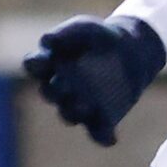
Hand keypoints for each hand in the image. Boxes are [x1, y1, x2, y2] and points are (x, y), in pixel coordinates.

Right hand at [22, 16, 166, 146]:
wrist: (130, 50)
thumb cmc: (100, 37)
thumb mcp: (85, 27)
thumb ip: (66, 33)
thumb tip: (46, 40)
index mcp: (50, 65)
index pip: (35, 65)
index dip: (36, 64)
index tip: (41, 60)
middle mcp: (59, 89)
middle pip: (51, 92)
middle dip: (57, 89)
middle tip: (68, 83)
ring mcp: (78, 104)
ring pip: (70, 113)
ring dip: (76, 110)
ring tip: (87, 104)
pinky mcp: (100, 117)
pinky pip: (98, 131)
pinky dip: (103, 136)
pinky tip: (111, 138)